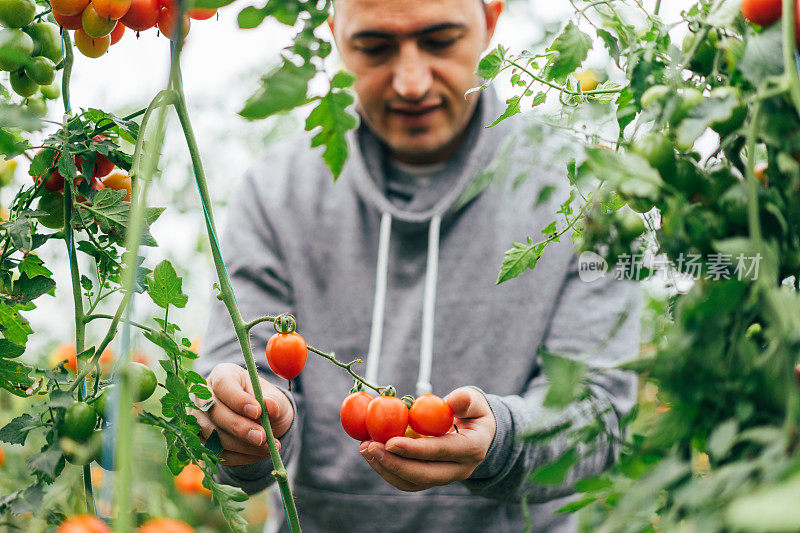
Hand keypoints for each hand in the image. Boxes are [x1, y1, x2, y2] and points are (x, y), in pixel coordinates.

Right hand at [190, 363, 293, 465]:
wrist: (262, 420)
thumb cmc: (266, 402)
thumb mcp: (274, 397)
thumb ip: (272, 401)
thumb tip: (269, 405)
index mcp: (222, 374)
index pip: (223, 384)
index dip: (237, 399)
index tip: (257, 411)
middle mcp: (204, 395)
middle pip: (214, 412)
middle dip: (239, 427)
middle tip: (262, 437)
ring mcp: (199, 420)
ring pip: (213, 435)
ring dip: (242, 445)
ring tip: (268, 447)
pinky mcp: (202, 441)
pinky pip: (217, 453)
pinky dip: (240, 456)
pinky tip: (259, 454)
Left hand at [360, 387, 495, 490]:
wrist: (480, 434)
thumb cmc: (473, 412)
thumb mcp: (475, 402)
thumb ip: (465, 400)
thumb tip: (452, 401)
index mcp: (471, 449)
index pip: (439, 452)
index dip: (414, 449)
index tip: (390, 441)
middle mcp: (459, 469)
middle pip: (423, 474)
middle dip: (393, 462)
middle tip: (369, 447)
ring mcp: (445, 477)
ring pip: (412, 482)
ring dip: (386, 468)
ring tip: (365, 448)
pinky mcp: (431, 479)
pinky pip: (407, 481)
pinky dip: (387, 469)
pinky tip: (372, 453)